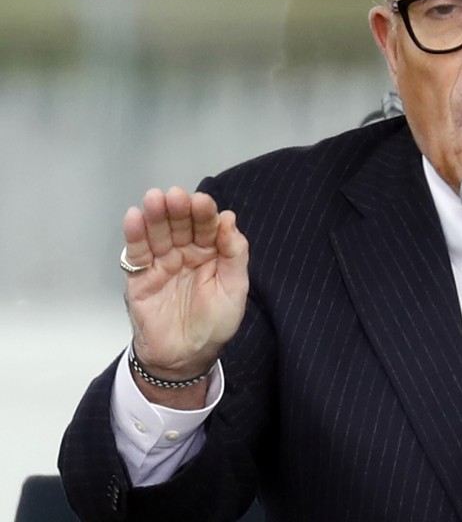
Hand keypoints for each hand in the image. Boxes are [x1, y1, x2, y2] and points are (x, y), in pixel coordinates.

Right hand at [122, 186, 248, 383]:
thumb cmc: (215, 323)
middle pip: (181, 224)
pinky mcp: (140, 276)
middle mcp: (186, 251)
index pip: (207, 226)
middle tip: (176, 196)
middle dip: (179, 209)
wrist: (185, 357)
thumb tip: (229, 219)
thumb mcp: (235, 289)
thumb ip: (234, 254)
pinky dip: (135, 235)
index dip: (204, 213)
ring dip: (156, 215)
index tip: (202, 202)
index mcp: (212, 252)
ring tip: (154, 200)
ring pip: (158, 233)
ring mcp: (162, 262)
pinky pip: (137, 253)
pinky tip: (135, 217)